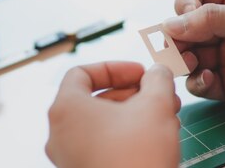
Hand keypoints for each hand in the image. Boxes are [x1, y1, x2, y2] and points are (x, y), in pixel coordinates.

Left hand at [46, 62, 180, 167]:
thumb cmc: (137, 157)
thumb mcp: (155, 106)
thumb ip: (156, 80)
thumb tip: (158, 72)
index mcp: (65, 109)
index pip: (81, 73)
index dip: (114, 68)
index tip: (139, 73)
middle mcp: (60, 132)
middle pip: (93, 98)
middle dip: (131, 92)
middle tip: (157, 93)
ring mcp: (68, 156)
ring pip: (101, 123)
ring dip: (133, 113)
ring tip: (165, 115)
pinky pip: (101, 145)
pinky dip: (125, 135)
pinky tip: (155, 137)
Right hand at [163, 0, 224, 134]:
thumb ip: (214, 19)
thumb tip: (171, 23)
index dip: (184, 6)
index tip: (187, 19)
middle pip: (185, 27)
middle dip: (177, 37)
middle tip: (179, 49)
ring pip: (188, 55)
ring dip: (183, 60)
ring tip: (193, 64)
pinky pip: (200, 82)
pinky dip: (197, 82)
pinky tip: (210, 80)